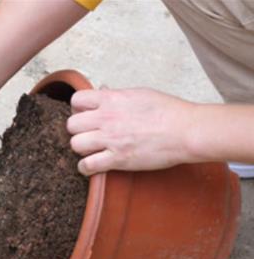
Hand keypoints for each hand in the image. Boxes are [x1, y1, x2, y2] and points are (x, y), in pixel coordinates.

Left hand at [67, 88, 198, 174]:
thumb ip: (116, 95)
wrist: (186, 130)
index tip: (86, 115)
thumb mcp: (139, 94)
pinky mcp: (118, 159)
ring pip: (75, 145)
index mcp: (112, 99)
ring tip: (91, 150)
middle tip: (88, 134)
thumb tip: (102, 90)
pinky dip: (86, 168)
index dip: (78, 109)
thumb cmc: (168, 111)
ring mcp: (111, 140)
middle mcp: (107, 118)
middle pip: (71, 125)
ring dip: (81, 149)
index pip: (76, 100)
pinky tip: (92, 166)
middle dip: (78, 130)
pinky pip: (87, 166)